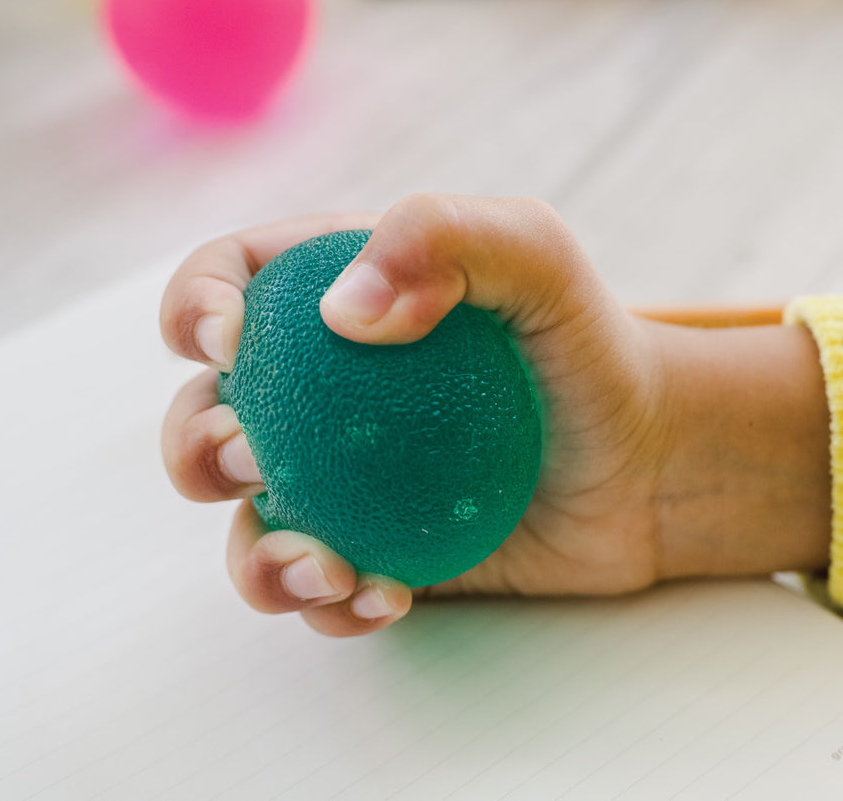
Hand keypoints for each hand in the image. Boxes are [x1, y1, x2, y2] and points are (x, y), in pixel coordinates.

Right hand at [160, 195, 831, 637]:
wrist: (650, 461)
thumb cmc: (589, 346)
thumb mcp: (537, 257)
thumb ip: (444, 237)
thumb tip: (339, 313)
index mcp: (331, 299)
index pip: (225, 283)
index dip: (193, 307)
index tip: (231, 343)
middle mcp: (319, 393)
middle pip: (205, 416)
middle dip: (197, 446)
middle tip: (255, 458)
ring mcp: (341, 482)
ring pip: (246, 525)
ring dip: (256, 557)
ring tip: (323, 565)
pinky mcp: (374, 553)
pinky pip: (319, 591)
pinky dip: (331, 604)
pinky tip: (384, 594)